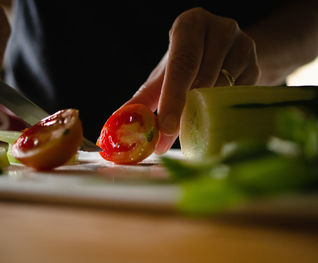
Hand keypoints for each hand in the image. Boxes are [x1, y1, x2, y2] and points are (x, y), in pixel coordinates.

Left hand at [125, 7, 259, 153]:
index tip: (164, 128)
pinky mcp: (257, 64)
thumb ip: (144, 97)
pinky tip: (213, 107)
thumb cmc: (187, 63)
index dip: (173, 98)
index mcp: (191, 25)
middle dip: (184, 113)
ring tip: (191, 120)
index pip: (182, 64)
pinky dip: (221, 108)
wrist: (224, 54)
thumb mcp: (164, 75)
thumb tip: (120, 122)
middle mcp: (220, 28)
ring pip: (222, 90)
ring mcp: (243, 44)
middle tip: (168, 138)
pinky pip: (237, 96)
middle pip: (203, 79)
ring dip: (203, 112)